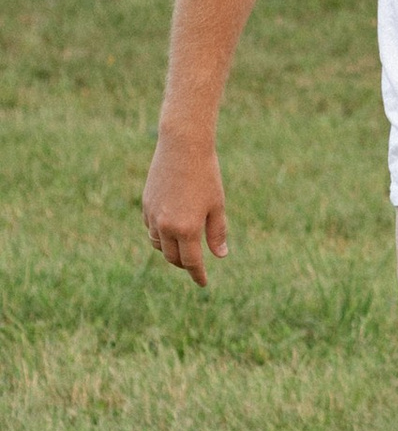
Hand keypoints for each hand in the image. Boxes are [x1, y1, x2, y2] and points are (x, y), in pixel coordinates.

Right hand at [143, 128, 227, 288]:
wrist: (182, 147)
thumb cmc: (206, 175)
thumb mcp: (216, 205)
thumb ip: (217, 233)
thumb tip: (219, 255)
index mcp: (187, 229)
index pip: (191, 262)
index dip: (198, 274)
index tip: (203, 283)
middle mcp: (166, 226)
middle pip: (172, 257)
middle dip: (184, 265)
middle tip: (194, 265)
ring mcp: (153, 216)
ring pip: (158, 245)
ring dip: (169, 251)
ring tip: (182, 249)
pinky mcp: (146, 205)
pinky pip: (151, 229)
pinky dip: (160, 235)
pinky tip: (170, 230)